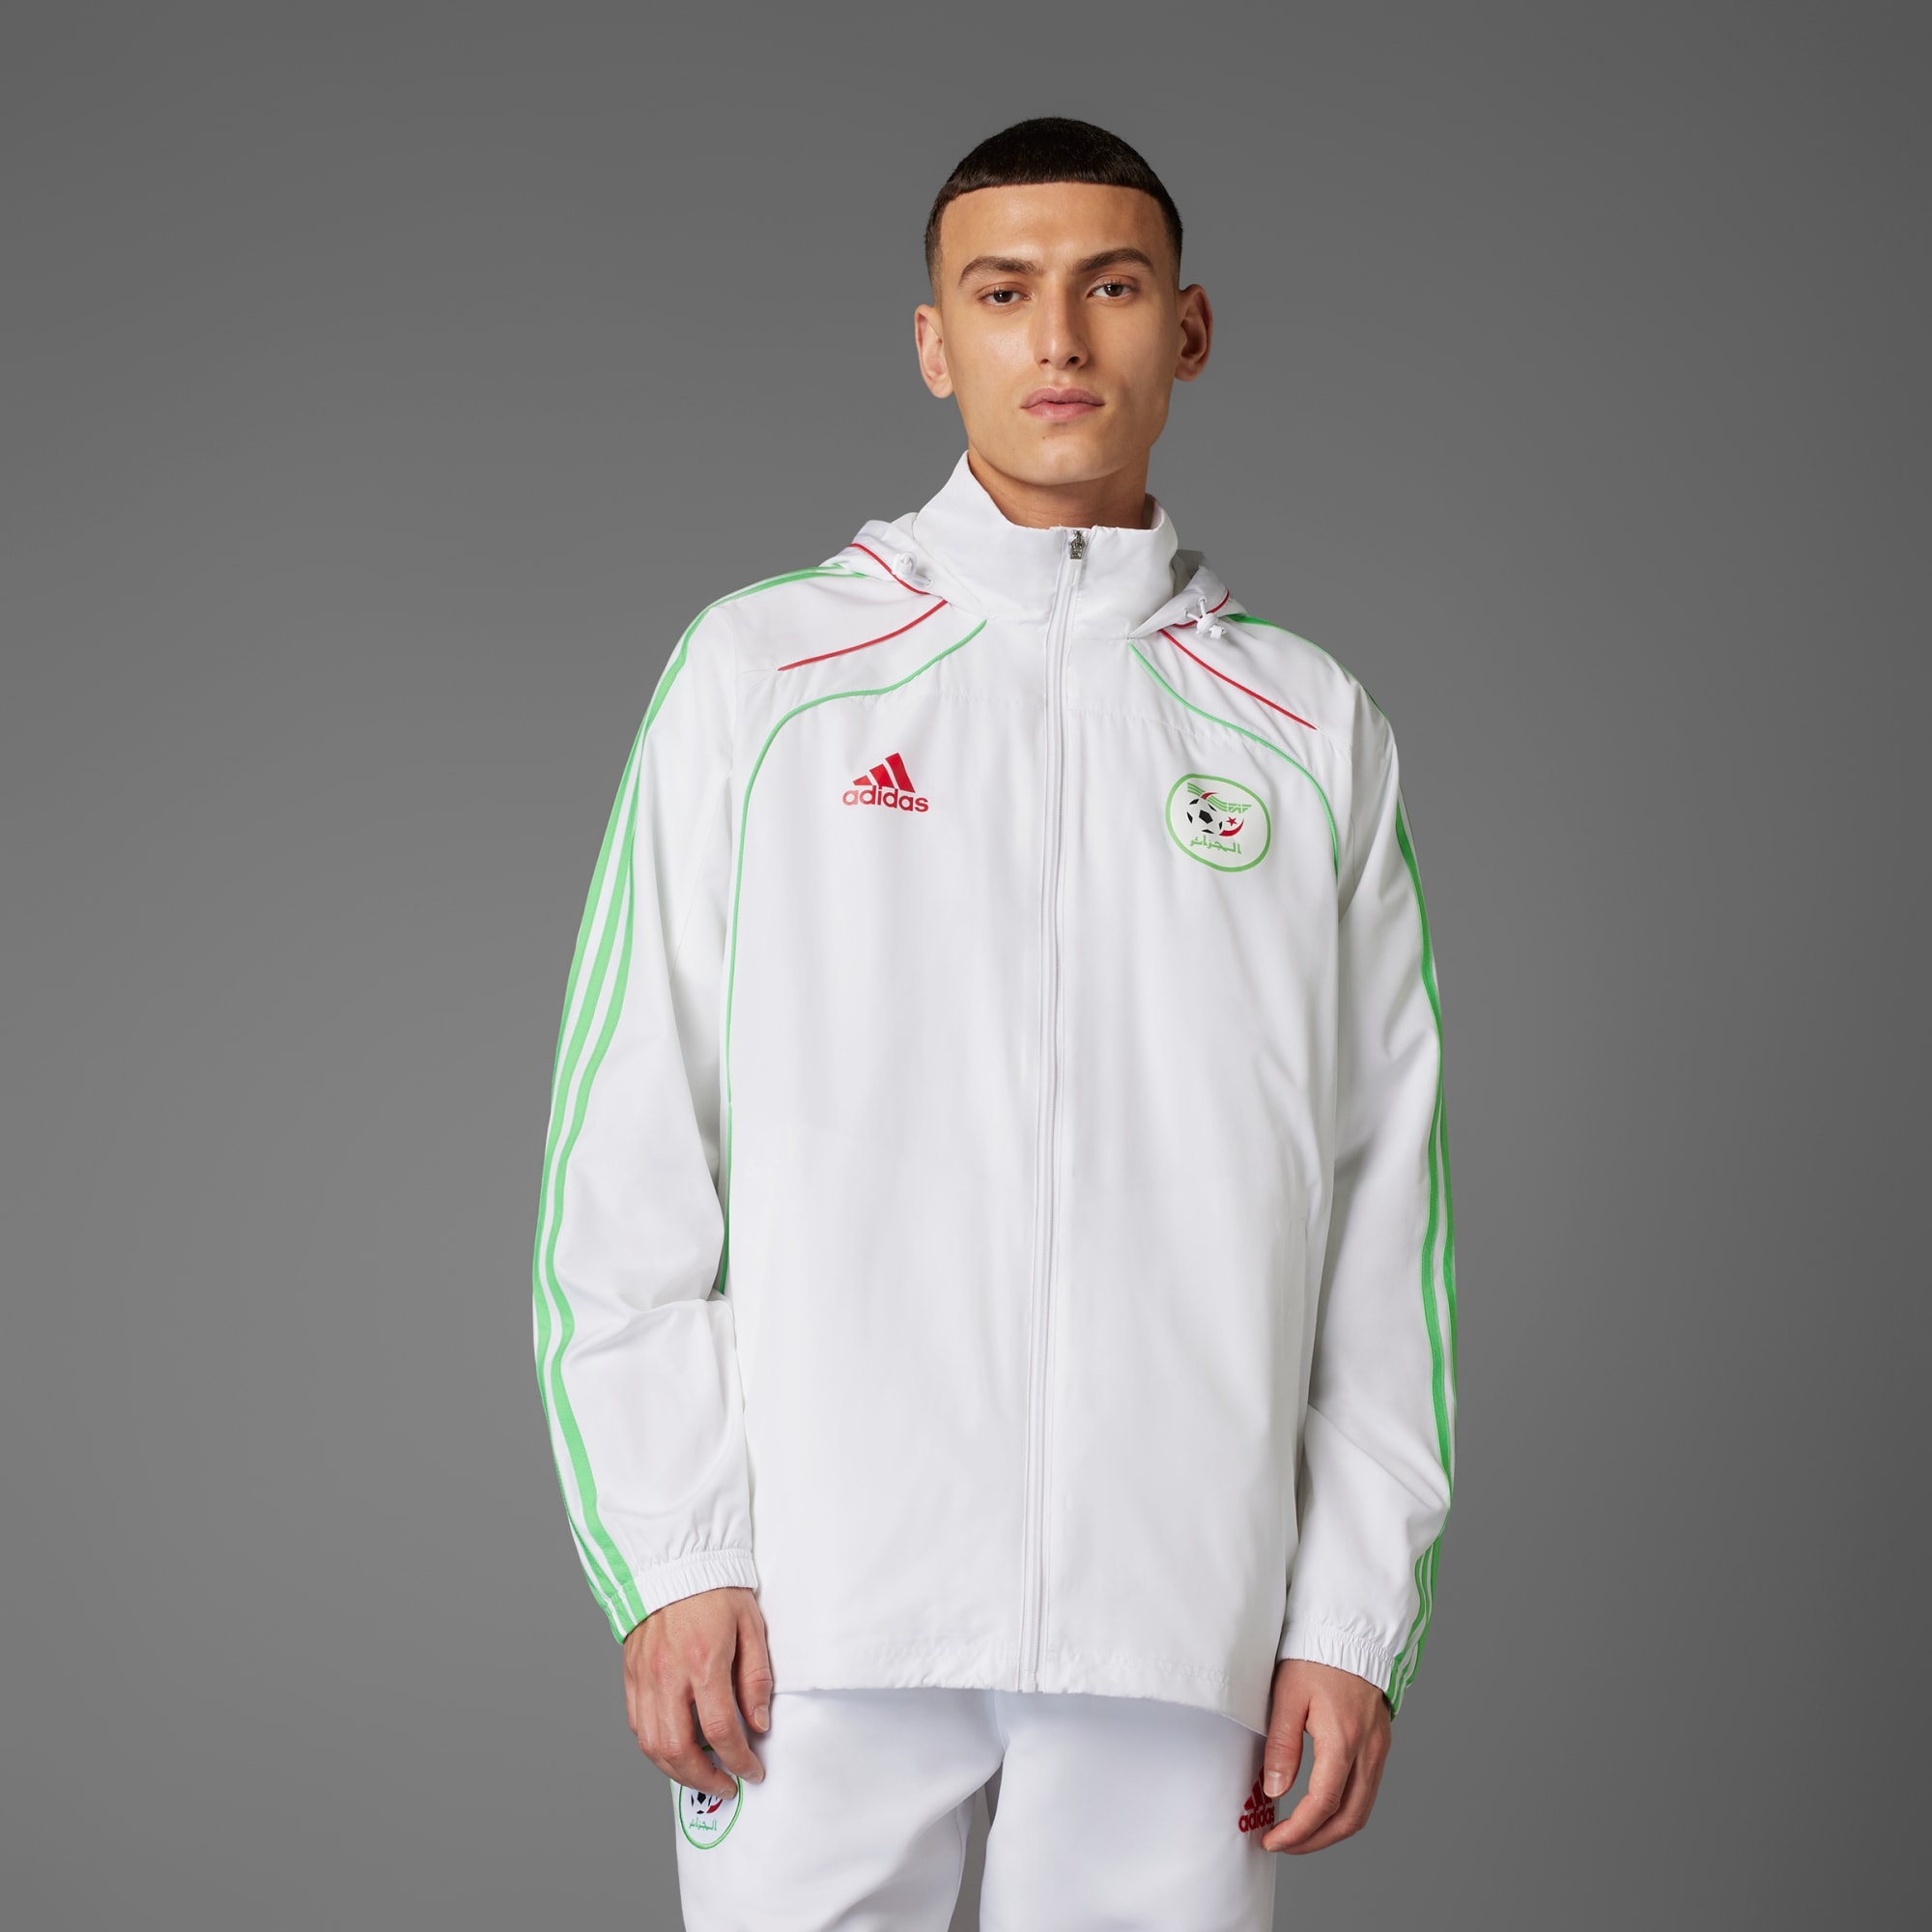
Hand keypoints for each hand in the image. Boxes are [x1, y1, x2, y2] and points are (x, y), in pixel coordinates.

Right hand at [622, 1586, 772, 1798]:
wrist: (675, 1562)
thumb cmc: (717, 1590)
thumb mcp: (751, 1626)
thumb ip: (756, 1679)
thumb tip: (759, 1724)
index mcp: (703, 1661)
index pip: (720, 1730)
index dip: (740, 1760)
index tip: (753, 1771)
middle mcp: (668, 1675)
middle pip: (678, 1749)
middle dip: (705, 1779)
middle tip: (726, 1786)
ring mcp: (644, 1676)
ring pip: (652, 1745)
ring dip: (677, 1771)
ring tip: (701, 1776)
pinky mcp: (631, 1674)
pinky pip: (637, 1725)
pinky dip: (654, 1748)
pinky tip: (674, 1749)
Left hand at [1258, 1658, 1391, 1853]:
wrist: (1349, 1632)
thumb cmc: (1315, 1658)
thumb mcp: (1287, 1696)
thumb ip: (1282, 1746)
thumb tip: (1275, 1790)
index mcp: (1344, 1739)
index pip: (1323, 1803)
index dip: (1298, 1830)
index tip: (1273, 1840)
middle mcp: (1368, 1750)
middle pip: (1350, 1819)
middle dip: (1316, 1841)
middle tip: (1284, 1844)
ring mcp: (1378, 1749)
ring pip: (1362, 1809)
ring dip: (1332, 1830)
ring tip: (1300, 1833)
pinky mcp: (1379, 1744)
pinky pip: (1367, 1791)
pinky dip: (1345, 1810)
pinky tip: (1322, 1807)